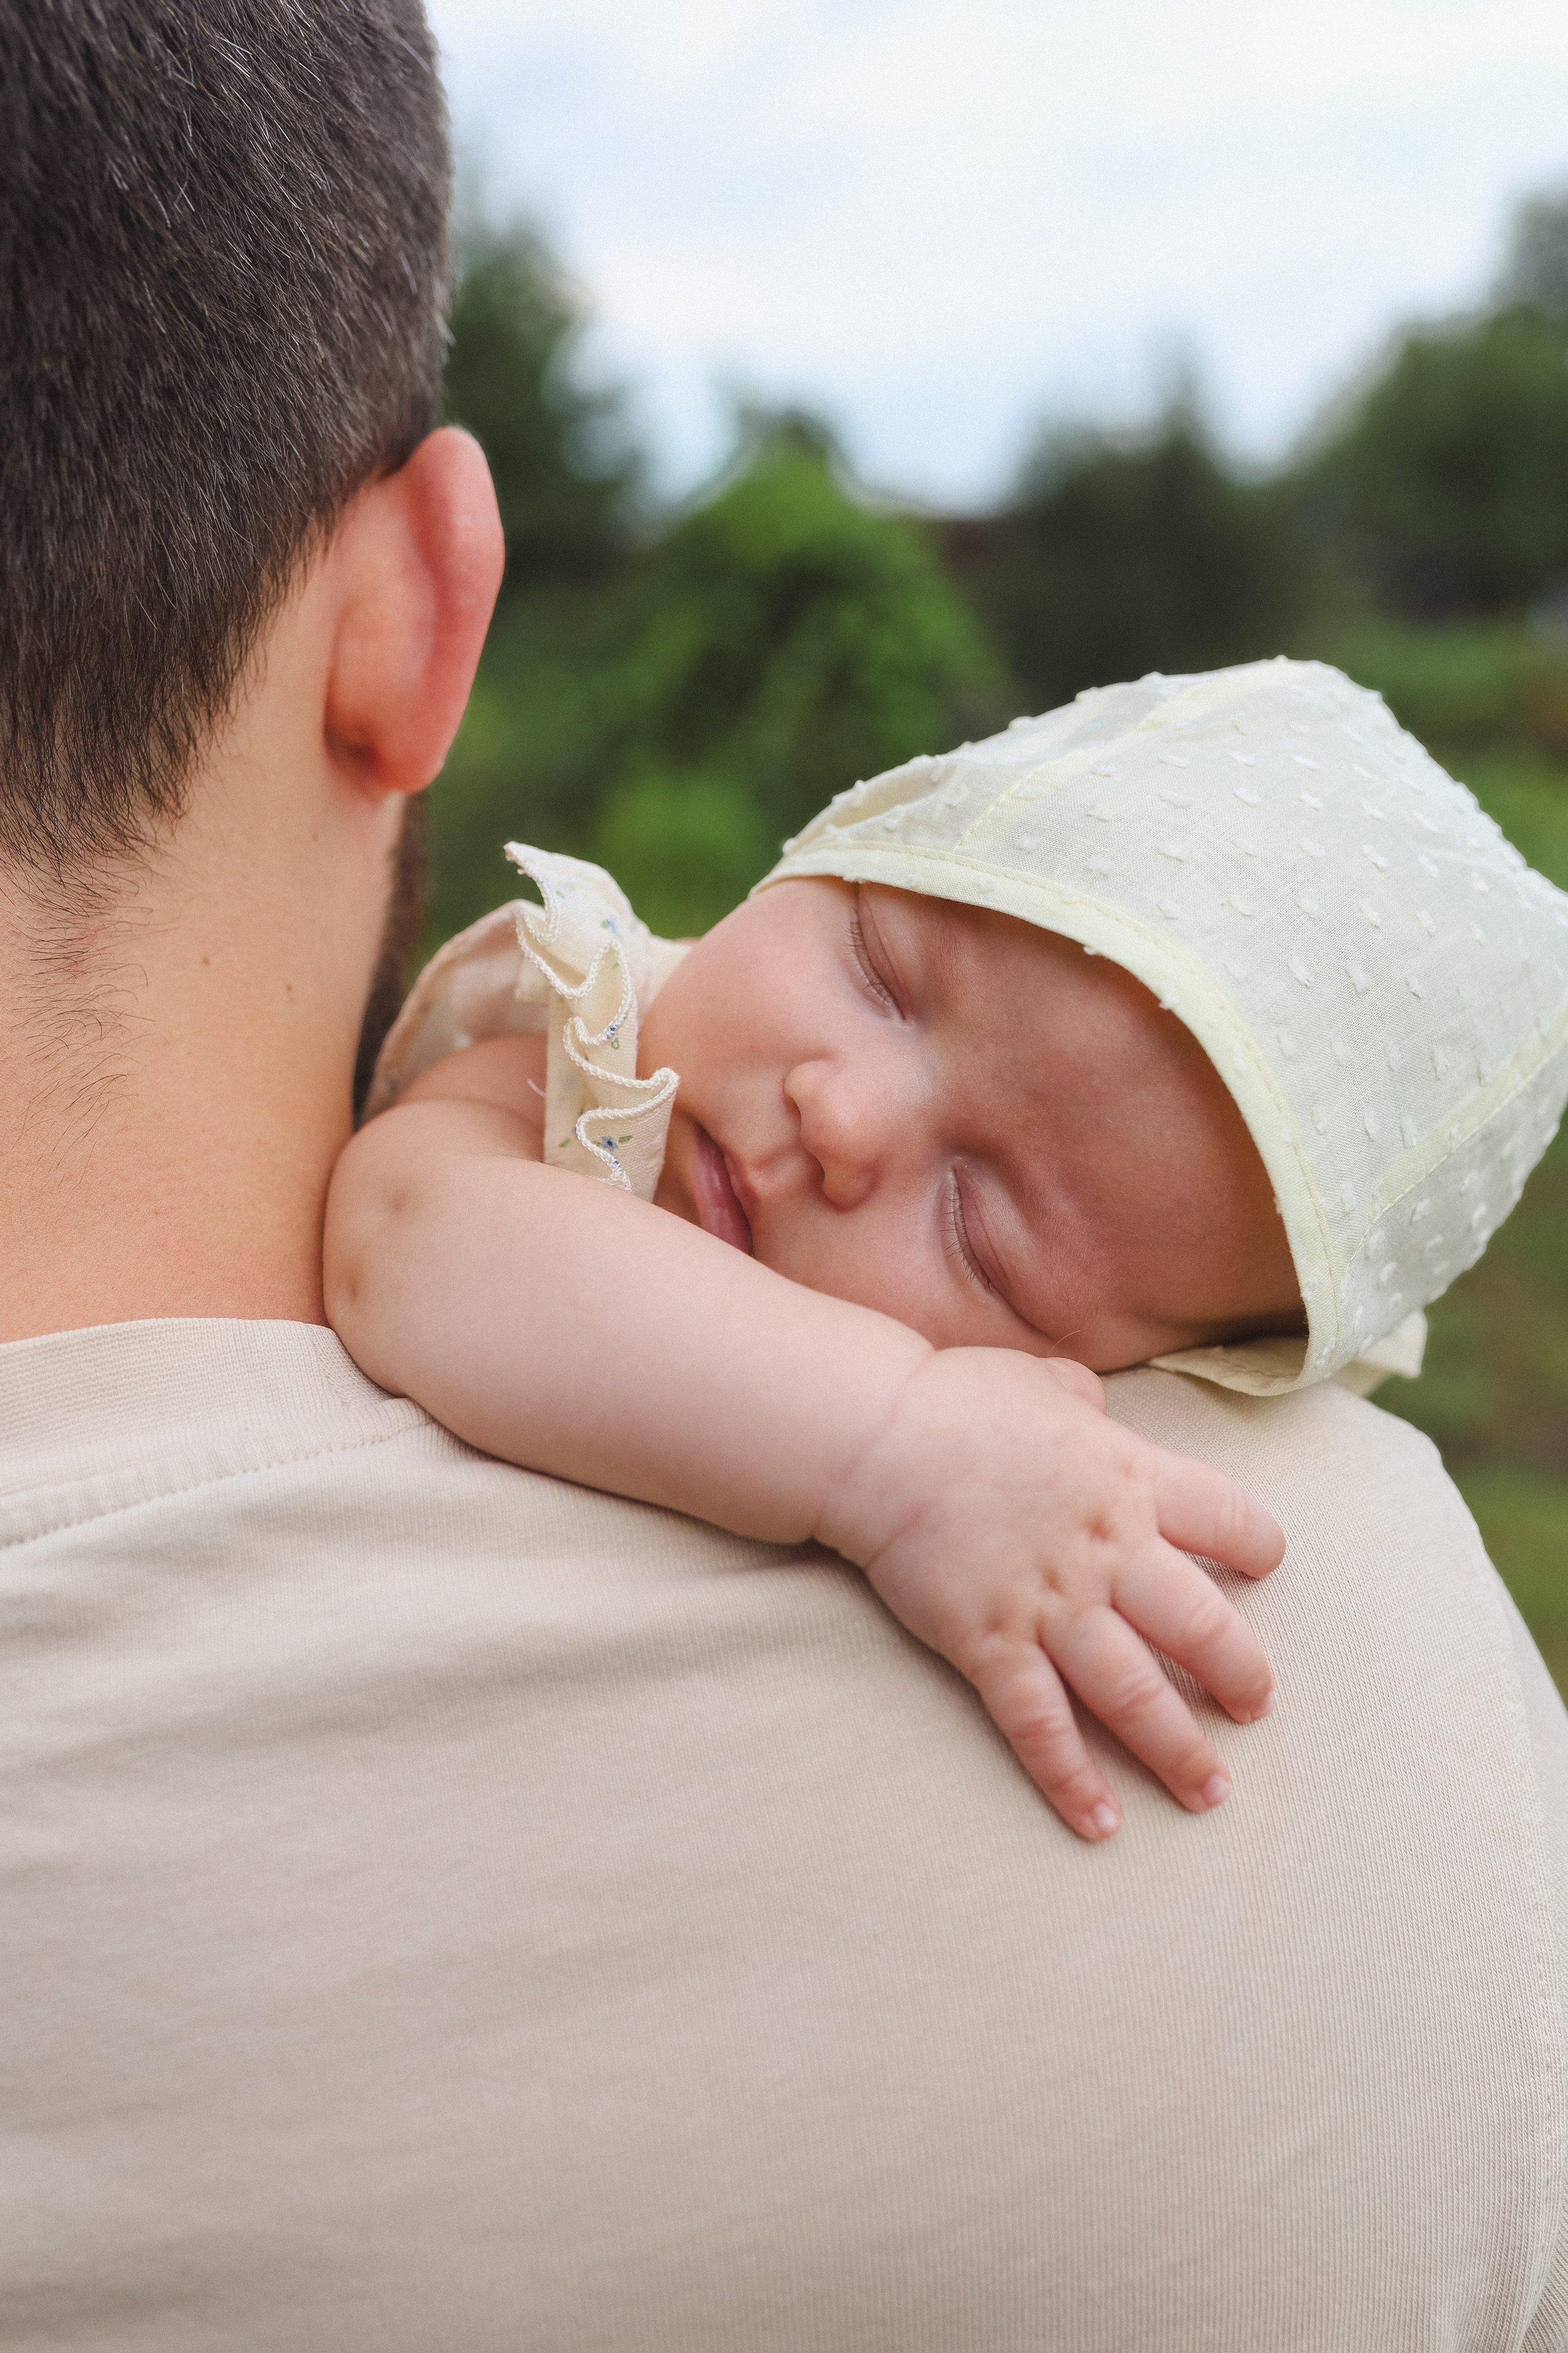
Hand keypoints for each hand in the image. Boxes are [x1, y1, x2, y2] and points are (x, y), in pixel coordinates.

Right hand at [817, 1348, 1283, 1840]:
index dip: (1257, 1545)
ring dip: (1179, 1751)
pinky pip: (1041, 1726)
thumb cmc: (957, 1398)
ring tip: (1210, 1792)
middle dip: (1241, 1677)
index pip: (1229, 1519)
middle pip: (1202, 1628)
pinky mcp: (991, 1644)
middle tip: (1258, 1709)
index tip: (1265, 1567)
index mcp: (1129, 1478)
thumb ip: (1079, 1399)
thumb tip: (1087, 1400)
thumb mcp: (1039, 1380)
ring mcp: (1050, 1604)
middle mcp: (1107, 1550)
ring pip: (1136, 1695)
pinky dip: (1072, 1781)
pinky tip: (1102, 1824)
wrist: (876, 1434)